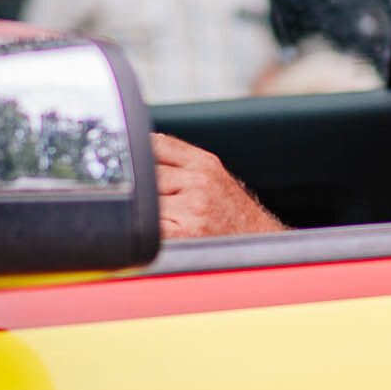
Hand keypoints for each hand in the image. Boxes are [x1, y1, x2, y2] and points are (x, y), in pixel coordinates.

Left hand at [151, 133, 285, 239]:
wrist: (259, 245)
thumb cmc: (234, 215)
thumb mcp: (214, 177)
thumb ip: (181, 163)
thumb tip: (144, 153)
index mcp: (205, 163)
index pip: (158, 144)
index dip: (140, 154)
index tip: (131, 163)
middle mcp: (199, 182)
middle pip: (147, 174)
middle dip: (142, 187)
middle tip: (149, 202)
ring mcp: (191, 208)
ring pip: (144, 201)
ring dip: (144, 210)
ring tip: (160, 220)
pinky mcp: (182, 234)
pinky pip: (147, 226)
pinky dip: (144, 229)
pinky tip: (156, 233)